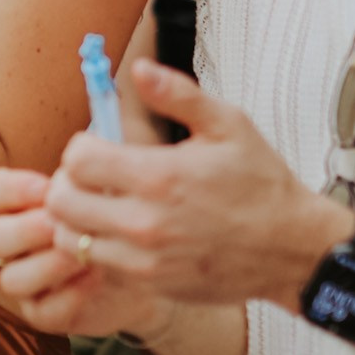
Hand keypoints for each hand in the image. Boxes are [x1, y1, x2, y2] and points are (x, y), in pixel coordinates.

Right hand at [0, 166, 173, 339]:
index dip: (11, 189)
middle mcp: (15, 245)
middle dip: (24, 230)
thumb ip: (97, 168)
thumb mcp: (111, 188)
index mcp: (21, 206)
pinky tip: (97, 276)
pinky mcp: (46, 313)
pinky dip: (69, 295)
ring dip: (47, 265)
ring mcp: (27, 282)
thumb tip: (100, 137)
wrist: (151, 269)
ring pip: (11, 279)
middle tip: (61, 225)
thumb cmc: (124, 217)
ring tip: (86, 254)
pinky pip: (42, 312)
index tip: (49, 189)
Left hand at [40, 61, 350, 310]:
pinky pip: (97, 266)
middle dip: (68, 181)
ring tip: (100, 203)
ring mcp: (145, 260)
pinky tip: (118, 231)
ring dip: (75, 218)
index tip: (100, 146)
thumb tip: (138, 69)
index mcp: (160, 177)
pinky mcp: (151, 285)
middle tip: (91, 175)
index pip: (78, 160)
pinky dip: (96, 247)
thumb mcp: (228, 125)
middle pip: (62, 202)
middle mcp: (145, 223)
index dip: (81, 146)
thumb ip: (178, 94)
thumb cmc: (262, 184)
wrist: (292, 249)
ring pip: (71, 239)